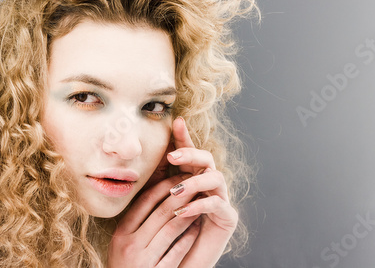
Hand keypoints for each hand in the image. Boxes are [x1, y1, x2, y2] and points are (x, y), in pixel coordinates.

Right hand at [107, 173, 201, 267]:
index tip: (179, 176)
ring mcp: (143, 260)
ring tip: (200, 203)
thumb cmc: (126, 265)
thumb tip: (156, 192)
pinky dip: (188, 238)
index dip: (164, 186)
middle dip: (182, 195)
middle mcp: (130, 244)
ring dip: (189, 213)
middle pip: (160, 211)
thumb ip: (137, 221)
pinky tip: (197, 228)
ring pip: (171, 229)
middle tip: (195, 184)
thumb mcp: (123, 242)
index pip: (145, 201)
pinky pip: (176, 252)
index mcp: (121, 233)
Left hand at [166, 117, 238, 266]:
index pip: (189, 153)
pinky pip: (217, 205)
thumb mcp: (158, 201)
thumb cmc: (166, 230)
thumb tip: (146, 154)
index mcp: (193, 177)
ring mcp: (220, 199)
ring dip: (194, 182)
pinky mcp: (228, 218)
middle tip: (173, 156)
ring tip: (175, 191)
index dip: (183, 137)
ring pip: (215, 178)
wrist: (178, 262)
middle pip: (206, 159)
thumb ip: (157, 180)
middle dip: (190, 155)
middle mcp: (209, 185)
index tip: (175, 122)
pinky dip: (199, 206)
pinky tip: (181, 212)